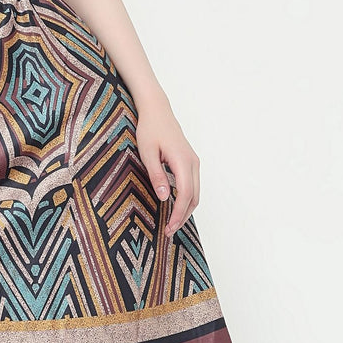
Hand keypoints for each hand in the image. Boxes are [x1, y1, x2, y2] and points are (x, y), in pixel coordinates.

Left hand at [135, 104, 200, 238]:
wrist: (157, 111)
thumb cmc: (150, 130)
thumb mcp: (147, 153)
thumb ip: (156, 175)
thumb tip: (165, 197)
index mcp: (182, 160)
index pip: (185, 193)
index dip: (179, 213)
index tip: (169, 227)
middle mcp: (193, 163)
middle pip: (194, 197)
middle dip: (183, 216)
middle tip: (169, 231)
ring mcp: (193, 162)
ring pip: (195, 193)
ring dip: (185, 210)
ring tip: (171, 223)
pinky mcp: (190, 163)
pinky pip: (192, 185)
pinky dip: (186, 200)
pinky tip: (174, 207)